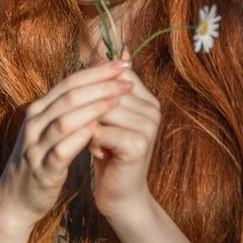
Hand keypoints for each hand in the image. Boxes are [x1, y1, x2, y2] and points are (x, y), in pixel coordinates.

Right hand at [0, 60, 132, 226]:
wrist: (15, 198)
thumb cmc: (42, 159)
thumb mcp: (51, 129)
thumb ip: (69, 109)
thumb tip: (100, 85)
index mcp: (39, 110)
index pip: (70, 82)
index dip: (97, 72)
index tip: (121, 65)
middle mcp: (34, 123)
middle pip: (69, 96)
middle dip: (101, 86)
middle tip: (127, 82)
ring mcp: (35, 146)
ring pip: (64, 120)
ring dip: (93, 109)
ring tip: (118, 102)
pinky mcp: (42, 170)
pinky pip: (61, 151)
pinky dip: (79, 139)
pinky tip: (98, 132)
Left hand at [89, 51, 161, 221]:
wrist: (119, 194)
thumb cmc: (109, 152)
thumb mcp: (109, 117)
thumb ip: (111, 87)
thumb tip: (119, 48)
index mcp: (148, 99)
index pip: (113, 78)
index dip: (94, 92)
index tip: (95, 114)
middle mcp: (153, 109)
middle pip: (105, 94)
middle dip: (90, 113)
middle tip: (94, 133)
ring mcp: (148, 126)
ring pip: (100, 111)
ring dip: (89, 127)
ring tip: (96, 143)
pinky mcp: (138, 144)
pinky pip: (100, 131)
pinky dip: (91, 142)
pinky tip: (99, 154)